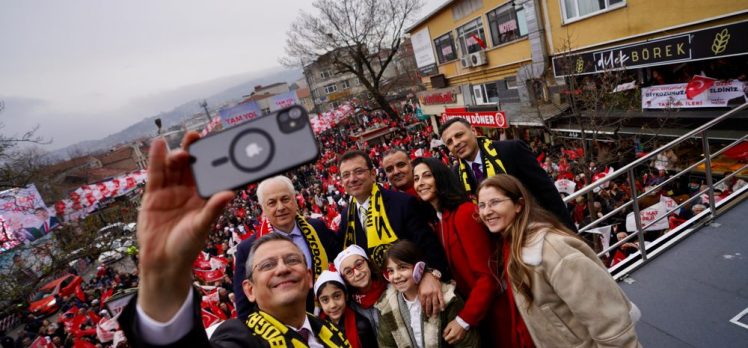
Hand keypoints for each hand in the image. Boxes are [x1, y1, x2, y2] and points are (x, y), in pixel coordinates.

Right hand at [136, 132, 233, 321]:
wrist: (162, 262)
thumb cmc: (187, 246)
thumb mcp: (202, 227)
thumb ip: (213, 209)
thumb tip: (229, 194)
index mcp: (203, 197)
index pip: (209, 174)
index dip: (212, 160)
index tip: (218, 146)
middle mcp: (187, 191)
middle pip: (190, 166)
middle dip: (194, 151)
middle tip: (198, 138)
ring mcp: (170, 192)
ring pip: (173, 168)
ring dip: (177, 155)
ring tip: (182, 148)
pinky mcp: (153, 195)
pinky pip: (156, 174)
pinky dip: (156, 159)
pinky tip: (159, 144)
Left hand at [418, 272, 444, 316]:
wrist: (428, 274)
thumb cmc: (423, 282)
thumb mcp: (419, 289)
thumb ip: (420, 297)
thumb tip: (422, 305)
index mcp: (422, 294)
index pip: (423, 305)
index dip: (424, 310)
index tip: (425, 314)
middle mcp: (428, 294)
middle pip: (429, 306)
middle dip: (429, 312)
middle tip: (430, 317)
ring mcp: (434, 293)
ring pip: (435, 304)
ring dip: (435, 311)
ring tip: (435, 316)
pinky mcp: (439, 291)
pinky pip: (441, 299)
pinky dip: (442, 305)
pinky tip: (443, 309)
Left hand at [443, 319, 466, 344]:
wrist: (463, 321)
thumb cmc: (456, 323)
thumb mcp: (449, 325)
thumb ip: (445, 331)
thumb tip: (443, 335)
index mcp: (452, 335)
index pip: (446, 339)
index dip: (445, 336)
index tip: (445, 334)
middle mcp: (456, 338)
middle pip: (450, 342)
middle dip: (448, 339)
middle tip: (449, 334)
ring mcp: (460, 338)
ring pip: (454, 342)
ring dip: (452, 339)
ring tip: (453, 333)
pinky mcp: (462, 338)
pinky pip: (457, 341)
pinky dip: (456, 339)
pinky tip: (456, 334)